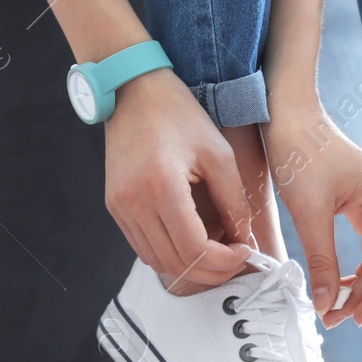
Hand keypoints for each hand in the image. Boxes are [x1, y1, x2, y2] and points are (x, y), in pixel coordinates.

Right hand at [104, 69, 254, 288]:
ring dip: (190, 263)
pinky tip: (192, 233)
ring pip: (158, 261)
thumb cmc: (178, 115)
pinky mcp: (115, 207)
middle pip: (176, 264)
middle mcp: (133, 203)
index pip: (194, 249)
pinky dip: (171, 251)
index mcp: (161, 187)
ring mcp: (120, 208)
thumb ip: (234, 202)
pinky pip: (143, 247)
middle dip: (212, 269)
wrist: (133, 91)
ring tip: (215, 241)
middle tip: (236, 255)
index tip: (246, 250)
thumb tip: (245, 241)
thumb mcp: (218, 154)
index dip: (224, 260)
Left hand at [263, 102, 361, 326]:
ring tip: (334, 307)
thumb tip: (326, 304)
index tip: (355, 318)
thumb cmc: (299, 150)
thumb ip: (322, 261)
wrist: (287, 114)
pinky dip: (355, 266)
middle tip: (335, 318)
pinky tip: (339, 283)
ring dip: (361, 284)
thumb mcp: (308, 212)